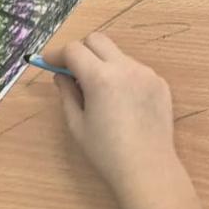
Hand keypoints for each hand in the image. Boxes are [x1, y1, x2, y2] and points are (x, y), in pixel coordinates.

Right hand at [52, 33, 178, 189]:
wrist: (147, 167)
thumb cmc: (106, 151)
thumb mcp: (77, 124)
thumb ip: (67, 94)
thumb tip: (61, 75)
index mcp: (101, 77)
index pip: (75, 50)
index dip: (58, 54)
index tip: (48, 62)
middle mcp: (126, 67)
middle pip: (97, 40)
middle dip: (81, 50)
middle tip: (72, 71)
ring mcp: (147, 73)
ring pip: (118, 55)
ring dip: (103, 64)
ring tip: (100, 94)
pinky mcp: (160, 82)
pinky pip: (136, 70)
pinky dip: (123, 77)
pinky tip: (123, 103)